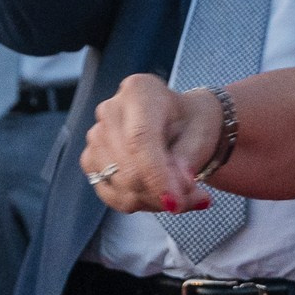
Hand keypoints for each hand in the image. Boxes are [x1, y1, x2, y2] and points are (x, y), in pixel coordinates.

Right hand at [81, 73, 220, 213]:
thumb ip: (189, 159)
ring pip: (119, 185)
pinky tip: (158, 193)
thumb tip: (178, 186)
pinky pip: (110, 194)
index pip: (140, 139)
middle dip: (160, 194)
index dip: (157, 176)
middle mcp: (111, 110)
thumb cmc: (191, 122)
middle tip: (194, 198)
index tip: (176, 202)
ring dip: (153, 200)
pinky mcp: (91, 160)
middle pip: (126, 167)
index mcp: (140, 91)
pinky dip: (138, 203)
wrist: (181, 123)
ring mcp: (96, 135)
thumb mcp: (203, 133)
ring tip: (181, 193)